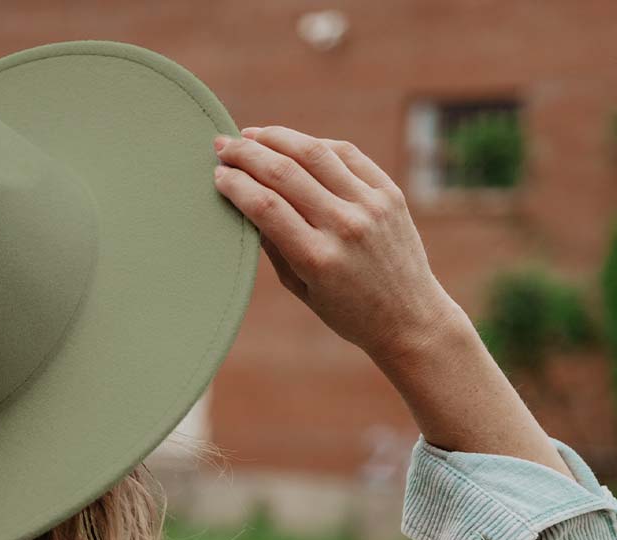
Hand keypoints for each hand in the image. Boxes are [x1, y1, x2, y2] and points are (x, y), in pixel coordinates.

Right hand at [212, 125, 465, 364]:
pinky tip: (293, 142)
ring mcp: (370, 206)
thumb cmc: (347, 312)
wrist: (409, 317)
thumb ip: (273, 247)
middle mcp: (345, 227)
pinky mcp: (389, 193)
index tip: (217, 174)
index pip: (265, 206)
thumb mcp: (301, 289)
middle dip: (247, 154)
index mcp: (317, 259)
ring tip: (252, 135)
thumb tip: (244, 204)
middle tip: (222, 145)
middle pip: (285, 173)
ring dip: (277, 138)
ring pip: (315, 153)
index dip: (236, 184)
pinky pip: (346, 155)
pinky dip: (315, 145)